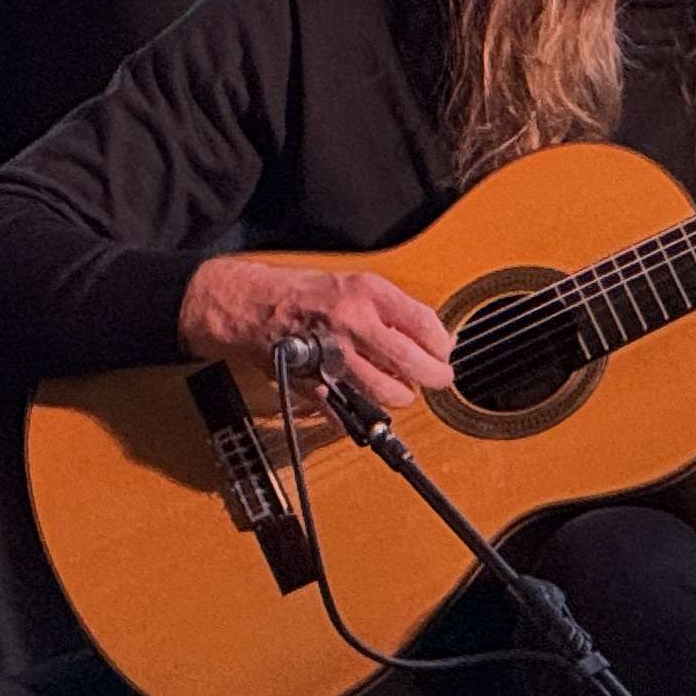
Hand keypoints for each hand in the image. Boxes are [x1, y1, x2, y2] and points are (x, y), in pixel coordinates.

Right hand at [178, 254, 455, 412]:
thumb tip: (430, 337)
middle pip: (412, 363)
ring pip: (387, 392)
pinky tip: (365, 399)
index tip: (444, 353)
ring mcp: (334, 356)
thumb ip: (391, 310)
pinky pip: (351, 409)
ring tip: (401, 390)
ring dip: (400, 396)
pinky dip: (364, 410)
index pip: (424, 324)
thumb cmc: (300, 294)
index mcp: (366, 293)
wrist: (250, 306)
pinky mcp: (316, 383)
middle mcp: (352, 323)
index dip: (442, 345)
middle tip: (438, 379)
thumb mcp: (352, 285)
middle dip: (434, 377)